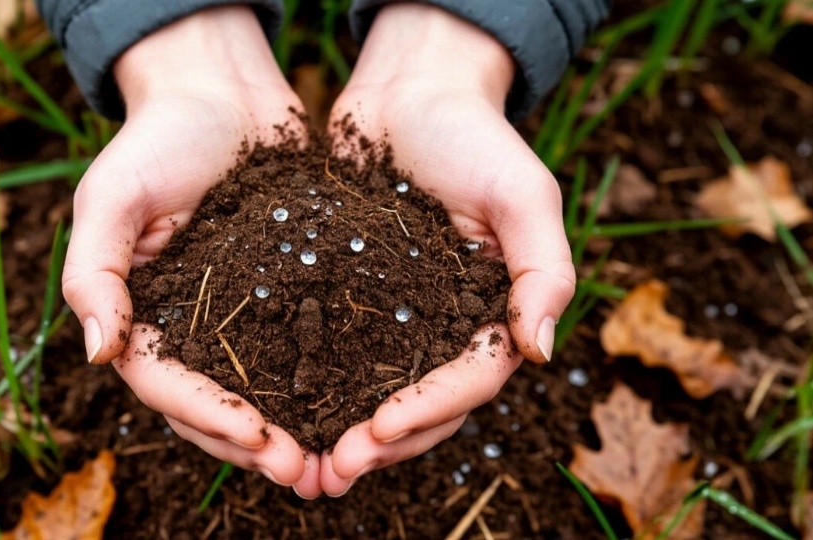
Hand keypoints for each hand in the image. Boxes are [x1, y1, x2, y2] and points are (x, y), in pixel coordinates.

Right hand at [61, 6, 320, 497]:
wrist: (222, 89)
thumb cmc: (158, 135)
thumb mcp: (112, 195)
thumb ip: (95, 273)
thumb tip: (97, 354)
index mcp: (142, 312)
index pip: (165, 384)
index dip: (207, 418)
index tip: (257, 437)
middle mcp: (190, 325)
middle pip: (215, 405)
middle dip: (256, 445)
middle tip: (306, 473)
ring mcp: (240, 313)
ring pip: (262, 391)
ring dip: (295, 431)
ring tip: (339, 461)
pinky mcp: (288, 291)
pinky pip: (304, 348)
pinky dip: (326, 384)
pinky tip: (365, 405)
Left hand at [319, 4, 574, 495]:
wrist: (408, 90)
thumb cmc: (473, 134)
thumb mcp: (522, 194)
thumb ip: (542, 270)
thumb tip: (541, 353)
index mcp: (495, 309)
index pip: (471, 379)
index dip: (430, 411)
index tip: (381, 429)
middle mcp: (448, 323)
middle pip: (424, 403)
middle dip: (384, 441)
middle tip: (335, 470)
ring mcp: (400, 315)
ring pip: (378, 392)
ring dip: (347, 432)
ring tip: (306, 466)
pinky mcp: (352, 297)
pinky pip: (337, 354)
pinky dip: (316, 389)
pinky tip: (280, 412)